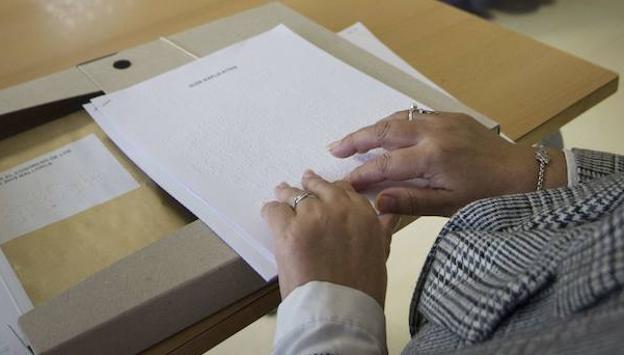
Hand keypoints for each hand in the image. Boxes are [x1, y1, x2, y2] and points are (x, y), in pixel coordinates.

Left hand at [261, 170, 398, 306]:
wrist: (338, 310)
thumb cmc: (363, 289)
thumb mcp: (380, 254)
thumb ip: (382, 229)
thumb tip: (390, 213)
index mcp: (363, 213)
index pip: (344, 189)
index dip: (332, 190)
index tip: (324, 193)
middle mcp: (338, 207)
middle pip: (318, 187)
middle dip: (310, 185)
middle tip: (303, 183)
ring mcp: (311, 216)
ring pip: (294, 195)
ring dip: (287, 194)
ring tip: (281, 193)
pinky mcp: (288, 229)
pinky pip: (274, 210)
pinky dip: (271, 211)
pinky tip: (270, 213)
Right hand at [328, 111, 566, 216]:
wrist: (523, 173)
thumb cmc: (486, 195)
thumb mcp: (448, 205)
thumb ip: (410, 201)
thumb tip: (376, 202)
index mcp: (432, 158)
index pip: (385, 165)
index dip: (361, 174)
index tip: (344, 183)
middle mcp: (434, 133)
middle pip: (384, 132)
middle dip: (356, 139)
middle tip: (334, 147)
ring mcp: (442, 121)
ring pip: (397, 119)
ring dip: (373, 128)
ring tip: (354, 139)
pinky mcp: (450, 116)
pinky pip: (414, 115)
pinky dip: (394, 122)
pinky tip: (386, 131)